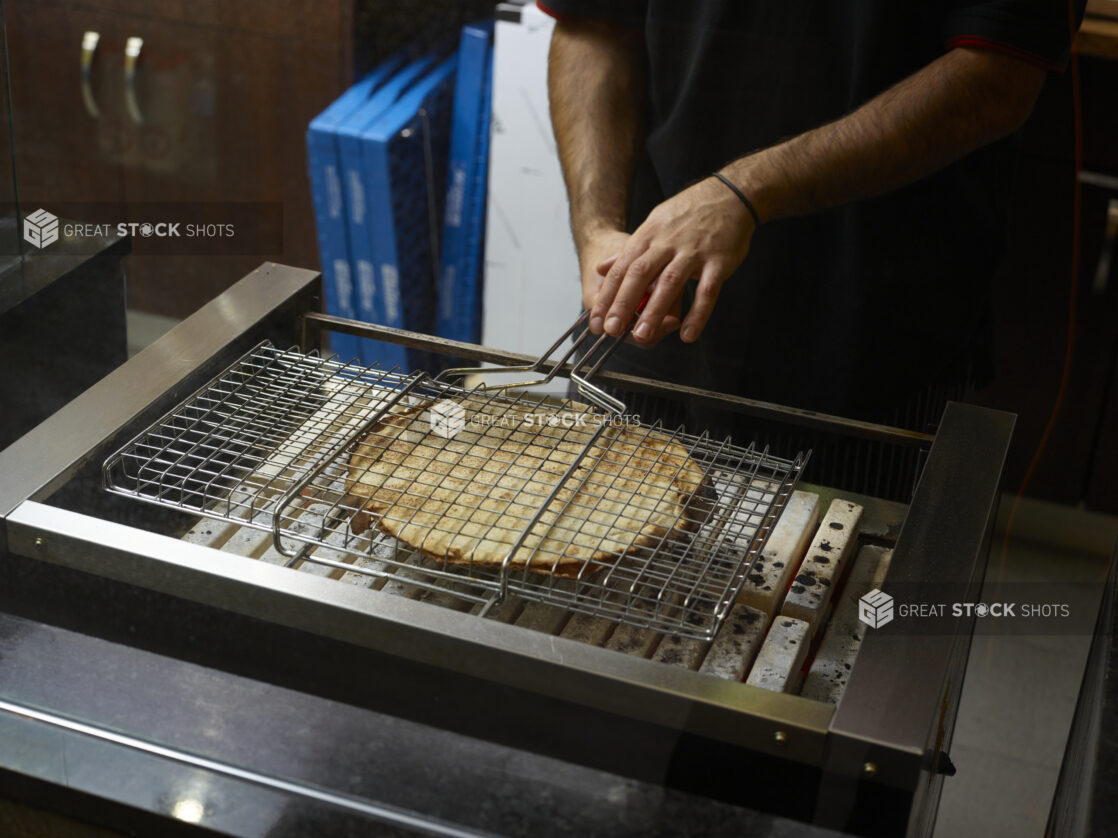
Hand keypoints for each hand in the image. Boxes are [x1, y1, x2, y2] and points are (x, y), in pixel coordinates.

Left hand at [589, 176, 755, 343]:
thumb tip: (601, 268)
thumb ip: (629, 250)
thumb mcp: (653, 224)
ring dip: (655, 311)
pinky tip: (687, 335)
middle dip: (624, 303)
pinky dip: (698, 314)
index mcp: (649, 235)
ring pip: (670, 283)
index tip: (595, 320)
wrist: (729, 195)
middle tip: (611, 330)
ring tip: (642, 336)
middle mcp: (667, 243)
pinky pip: (707, 291)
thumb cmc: (688, 214)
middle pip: (641, 274)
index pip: (622, 268)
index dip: (608, 295)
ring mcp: (693, 252)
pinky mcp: (719, 261)